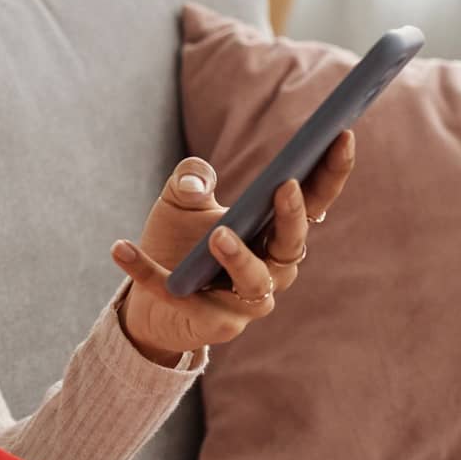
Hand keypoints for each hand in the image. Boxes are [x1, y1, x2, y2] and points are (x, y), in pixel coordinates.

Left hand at [110, 130, 355, 359]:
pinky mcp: (212, 324)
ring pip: (255, 282)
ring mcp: (246, 302)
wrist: (149, 299)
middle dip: (291, 217)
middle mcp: (272, 269)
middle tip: (284, 186)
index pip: (313, 203)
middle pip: (293, 244)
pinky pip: (181, 298)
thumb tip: (196, 183)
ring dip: (239, 257)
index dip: (330, 172)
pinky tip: (119, 248)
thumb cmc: (178, 241)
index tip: (341, 135)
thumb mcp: (179, 199)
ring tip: (217, 235)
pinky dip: (147, 272)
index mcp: (273, 233)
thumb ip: (190, 177)